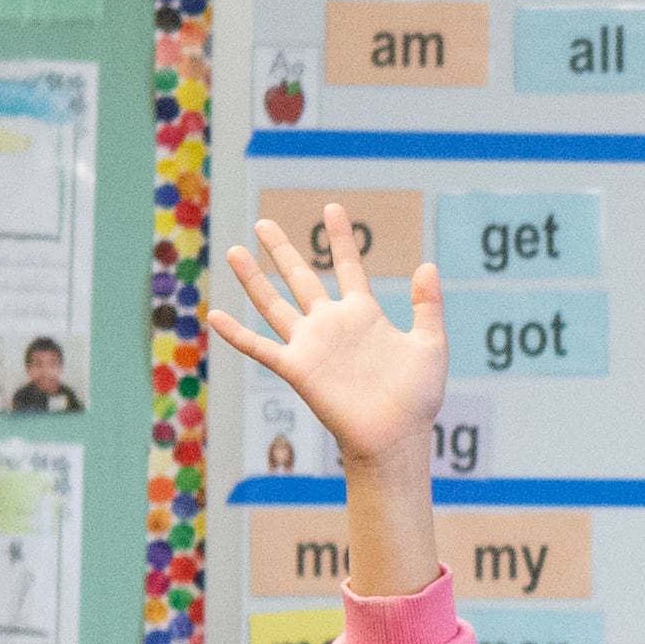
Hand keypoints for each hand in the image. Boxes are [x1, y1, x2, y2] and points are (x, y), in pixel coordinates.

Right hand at [206, 209, 446, 467]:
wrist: (397, 436)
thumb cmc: (418, 397)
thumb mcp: (430, 345)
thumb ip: (428, 305)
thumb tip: (427, 265)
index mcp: (364, 315)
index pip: (349, 267)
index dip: (341, 238)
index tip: (332, 207)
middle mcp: (332, 324)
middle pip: (301, 278)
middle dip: (283, 250)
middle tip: (264, 223)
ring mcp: (312, 345)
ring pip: (274, 304)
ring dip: (254, 280)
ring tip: (236, 251)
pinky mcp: (298, 368)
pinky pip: (260, 347)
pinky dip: (236, 333)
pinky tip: (214, 315)